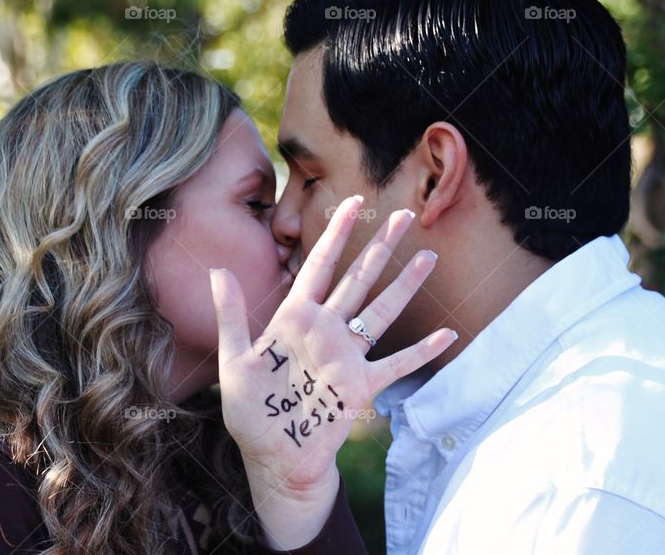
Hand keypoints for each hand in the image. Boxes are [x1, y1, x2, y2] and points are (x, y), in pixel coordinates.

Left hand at [211, 195, 457, 546]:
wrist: (274, 461)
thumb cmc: (250, 414)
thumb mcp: (233, 362)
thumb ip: (231, 316)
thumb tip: (217, 269)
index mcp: (294, 319)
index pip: (319, 266)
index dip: (336, 234)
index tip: (353, 203)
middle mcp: (326, 330)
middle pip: (358, 279)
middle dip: (380, 247)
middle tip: (404, 216)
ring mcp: (347, 357)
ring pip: (382, 312)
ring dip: (405, 285)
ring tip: (428, 258)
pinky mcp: (361, 386)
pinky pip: (397, 364)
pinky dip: (421, 351)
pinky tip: (447, 334)